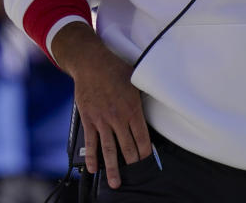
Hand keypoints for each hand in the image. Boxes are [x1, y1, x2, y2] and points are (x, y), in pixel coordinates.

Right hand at [53, 23, 152, 188]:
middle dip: (133, 163)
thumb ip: (144, 93)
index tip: (148, 161)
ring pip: (109, 150)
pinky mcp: (89, 120)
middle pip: (127, 147)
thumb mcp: (136, 79)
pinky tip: (94, 169)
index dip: (146, 152)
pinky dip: (92, 157)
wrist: (91, 63)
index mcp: (132, 109)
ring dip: (113, 168)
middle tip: (136, 174)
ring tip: (116, 183)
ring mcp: (102, 121)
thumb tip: (157, 95)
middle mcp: (118, 118)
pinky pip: (91, 142)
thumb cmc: (115, 68)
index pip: (142, 137)